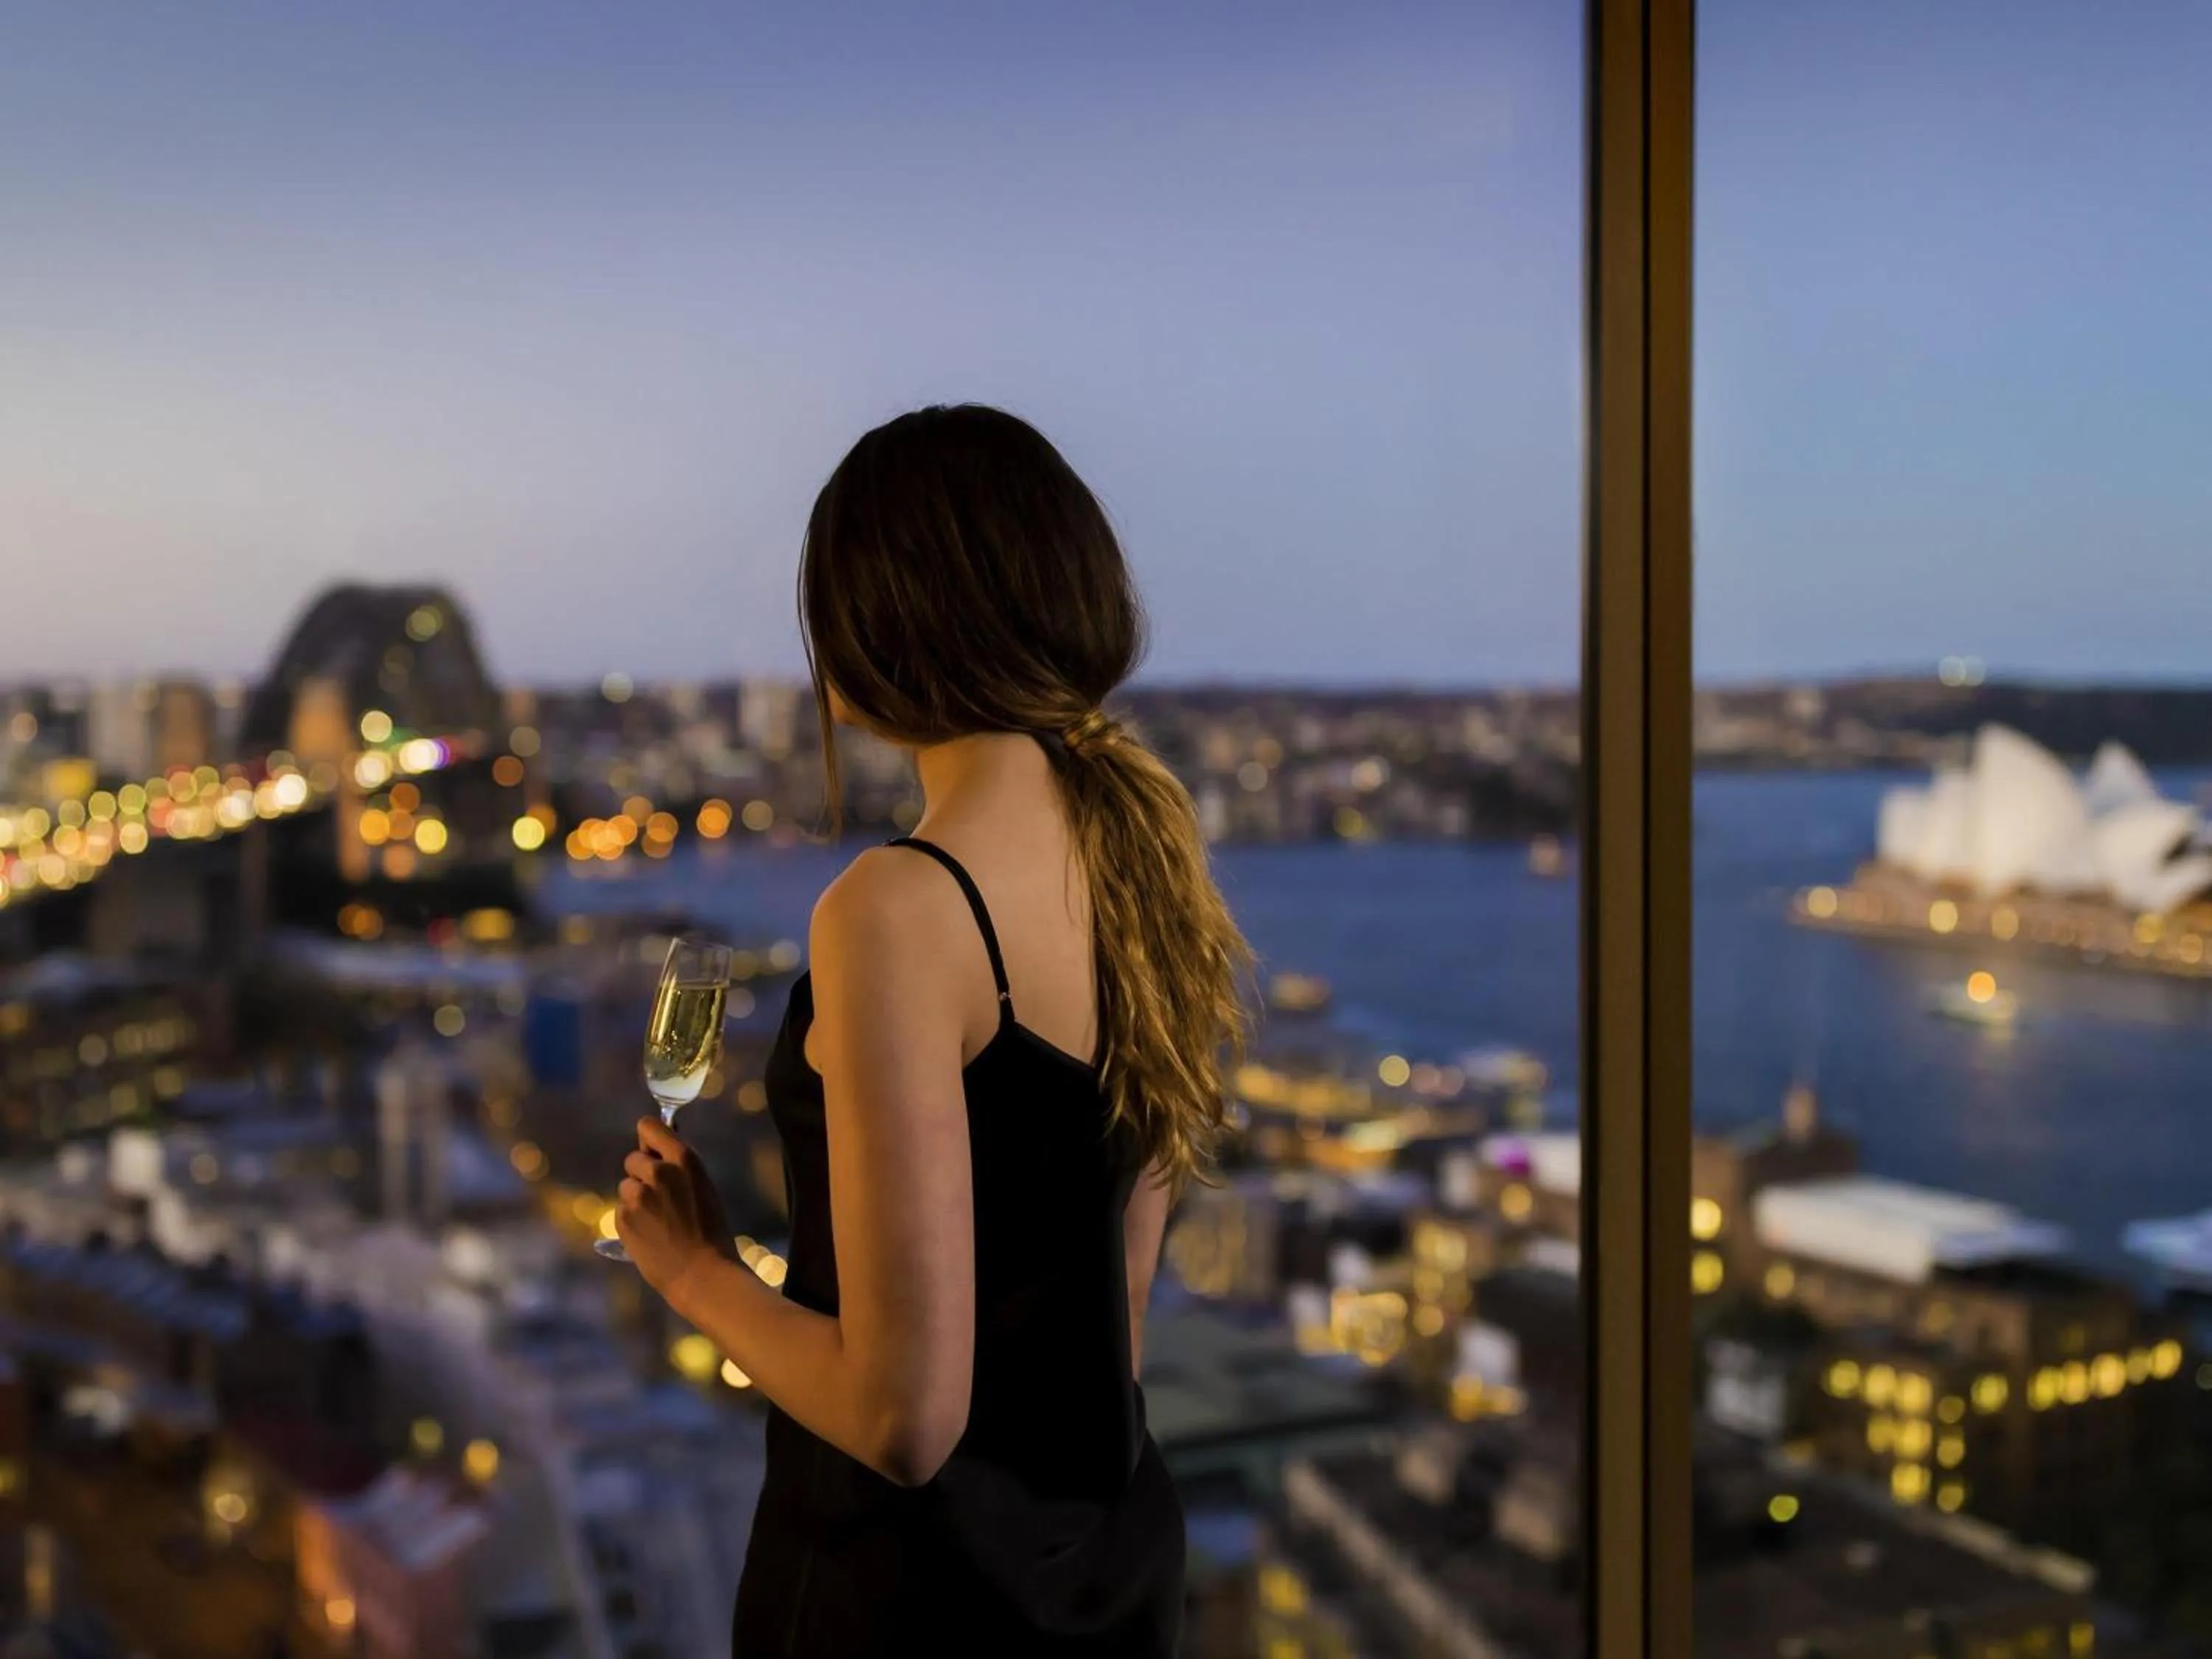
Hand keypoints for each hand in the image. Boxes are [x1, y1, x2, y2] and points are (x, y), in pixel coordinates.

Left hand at [618, 1117, 734, 1300]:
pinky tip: (650, 1235)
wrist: (701, 1273)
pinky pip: (621, 1210)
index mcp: (683, 1159)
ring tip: (658, 1222)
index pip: (648, 1126)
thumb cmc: (711, 1230)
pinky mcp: (622, 1218)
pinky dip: (631, 1220)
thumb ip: (679, 1166)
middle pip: (632, 1159)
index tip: (653, 1151)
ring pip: (626, 1187)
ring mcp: (636, 1196)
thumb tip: (657, 1151)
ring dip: (636, 1199)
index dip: (649, 1140)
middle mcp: (657, 1172)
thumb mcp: (702, 1186)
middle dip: (642, 1174)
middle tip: (660, 1197)